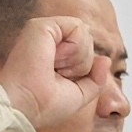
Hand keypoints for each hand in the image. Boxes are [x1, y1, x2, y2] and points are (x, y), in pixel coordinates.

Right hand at [0, 13, 98, 131]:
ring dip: (77, 59)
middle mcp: (48, 41)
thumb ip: (95, 78)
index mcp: (53, 55)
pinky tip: (56, 59)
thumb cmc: (44, 105)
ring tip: (54, 68)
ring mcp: (44, 32)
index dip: (82, 70)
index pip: (85, 52)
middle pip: (87, 42)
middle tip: (57, 75)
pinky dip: (74, 49)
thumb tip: (105, 59)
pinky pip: (78, 28)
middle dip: (81, 64)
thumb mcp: (79, 94)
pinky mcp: (42, 25)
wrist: (26, 105)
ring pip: (85, 34)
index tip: (61, 82)